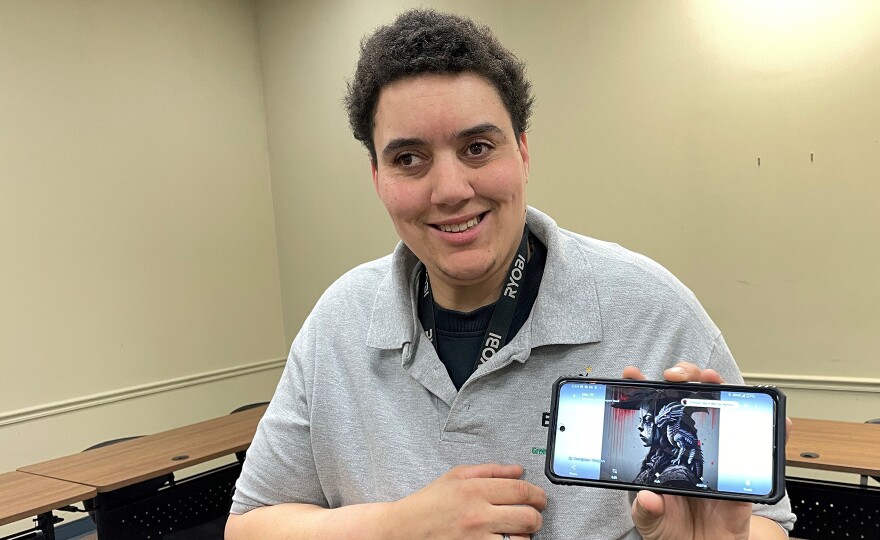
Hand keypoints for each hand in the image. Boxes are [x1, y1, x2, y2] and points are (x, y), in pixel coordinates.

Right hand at [391, 463, 544, 539]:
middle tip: (533, 515)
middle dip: (537, 516)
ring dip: (524, 536)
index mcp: (474, 490)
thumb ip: (490, 470)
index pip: (521, 491)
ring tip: (516, 530)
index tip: (539, 498)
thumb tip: (518, 470)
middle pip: (528, 517)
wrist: (403, 530)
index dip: (537, 494)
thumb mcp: (456, 476)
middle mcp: (478, 514)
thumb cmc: (429, 503)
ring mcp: (476, 539)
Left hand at [621, 362, 788, 538]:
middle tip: (675, 376)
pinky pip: (761, 450)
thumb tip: (648, 499)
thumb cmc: (673, 528)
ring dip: (721, 389)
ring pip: (722, 413)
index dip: (644, 389)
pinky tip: (778, 422)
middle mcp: (691, 447)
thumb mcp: (651, 520)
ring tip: (713, 378)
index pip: (653, 414)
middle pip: (689, 400)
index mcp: (664, 452)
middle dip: (684, 377)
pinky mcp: (743, 474)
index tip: (633, 374)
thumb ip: (647, 510)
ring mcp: (718, 455)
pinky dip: (775, 434)